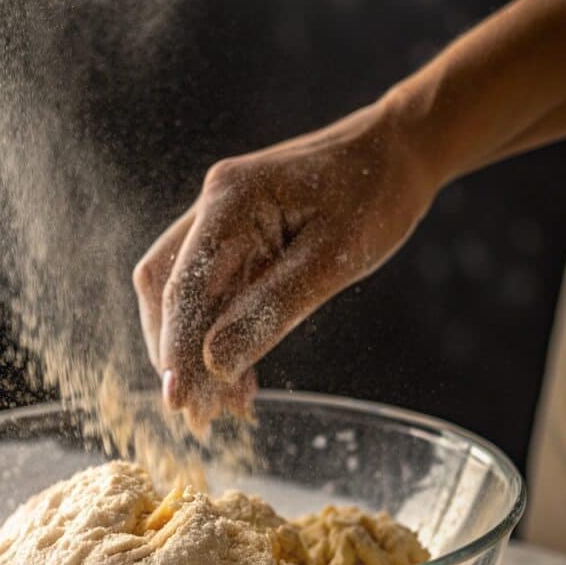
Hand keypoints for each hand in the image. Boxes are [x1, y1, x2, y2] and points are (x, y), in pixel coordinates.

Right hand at [133, 98, 437, 432]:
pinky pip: (213, 292)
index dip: (176, 348)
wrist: (399, 151)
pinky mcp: (238, 237)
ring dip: (193, 350)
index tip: (178, 401)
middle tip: (194, 413)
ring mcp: (221, 220)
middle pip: (166, 290)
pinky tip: (238, 377)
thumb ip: (271, 311)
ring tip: (219, 407)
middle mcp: (213, 206)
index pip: (183, 286)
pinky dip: (218, 335)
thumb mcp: (332, 259)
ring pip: (183, 294)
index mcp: (230, 200)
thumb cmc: (375, 195)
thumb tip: (214, 363)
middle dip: (175, 354)